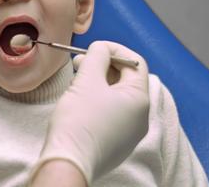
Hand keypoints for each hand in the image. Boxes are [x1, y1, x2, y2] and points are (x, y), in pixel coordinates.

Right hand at [31, 41, 149, 183]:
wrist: (68, 162)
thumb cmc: (79, 121)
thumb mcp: (87, 79)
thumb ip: (97, 56)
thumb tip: (101, 48)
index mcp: (140, 100)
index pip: (135, 63)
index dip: (115, 49)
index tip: (94, 47)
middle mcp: (140, 118)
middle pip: (126, 80)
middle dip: (104, 66)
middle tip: (80, 62)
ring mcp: (129, 133)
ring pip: (117, 97)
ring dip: (99, 83)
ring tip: (77, 81)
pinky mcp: (115, 144)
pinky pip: (111, 114)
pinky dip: (98, 101)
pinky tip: (79, 101)